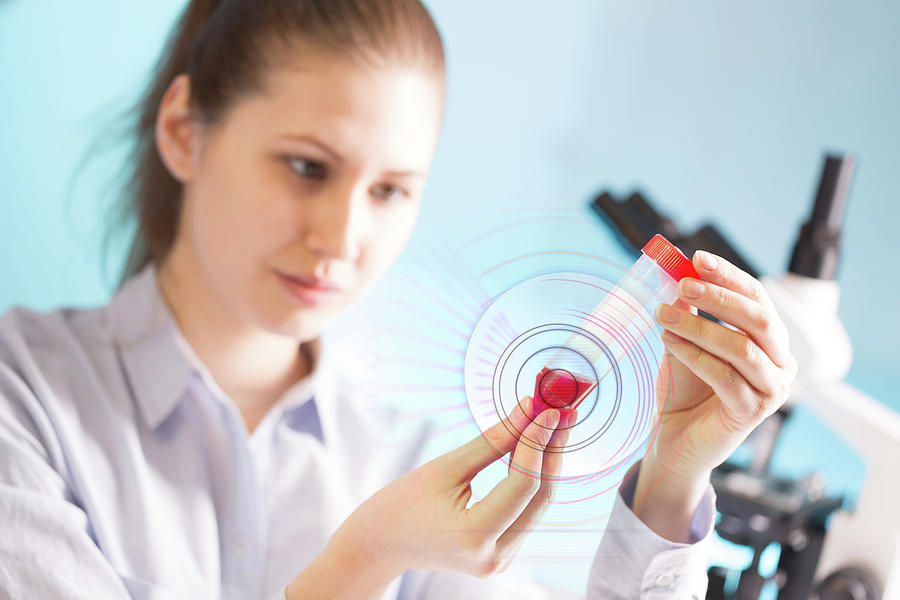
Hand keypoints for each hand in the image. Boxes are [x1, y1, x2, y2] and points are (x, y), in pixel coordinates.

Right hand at [287, 396, 576, 598]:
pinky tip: (537, 446)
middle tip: (562, 407)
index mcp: (474, 536)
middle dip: (552, 448)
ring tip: (555, 420)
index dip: (537, 441)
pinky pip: (527, 510)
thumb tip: (528, 410)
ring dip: (547, 460)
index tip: (545, 407)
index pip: (522, 483)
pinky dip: (533, 477)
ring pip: (538, 503)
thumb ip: (492, 441)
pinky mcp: (501, 552)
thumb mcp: (444, 468)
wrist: (380, 544)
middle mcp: (494, 556)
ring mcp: (500, 559)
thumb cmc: (402, 504)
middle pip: (540, 495)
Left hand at [633, 250, 797, 541]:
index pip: (757, 298)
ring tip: (664, 315)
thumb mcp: (683, 344)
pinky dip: (695, 356)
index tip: (697, 258)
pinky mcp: (752, 413)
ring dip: (700, 326)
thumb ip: (686, 314)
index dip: (729, 276)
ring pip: (742, 348)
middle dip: (719, 298)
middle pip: (760, 319)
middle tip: (682, 285)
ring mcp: (771, 390)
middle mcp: (780, 363)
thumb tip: (677, 276)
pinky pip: (725, 377)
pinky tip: (670, 343)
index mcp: (769, 341)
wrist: (675, 441)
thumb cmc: (684, 391)